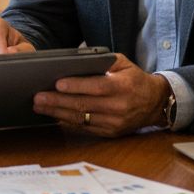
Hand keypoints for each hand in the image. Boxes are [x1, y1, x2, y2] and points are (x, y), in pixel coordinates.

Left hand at [32, 54, 170, 136]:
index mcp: (122, 87)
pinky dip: (68, 122)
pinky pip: (85, 128)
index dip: (76, 86)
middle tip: (38, 97)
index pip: (96, 87)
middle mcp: (118, 107)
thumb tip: (78, 61)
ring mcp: (114, 123)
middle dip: (58, 101)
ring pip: (81, 119)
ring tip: (40, 107)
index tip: (57, 84)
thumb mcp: (124, 63)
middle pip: (84, 105)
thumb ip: (103, 61)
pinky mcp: (110, 133)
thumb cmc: (135, 79)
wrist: (155, 103)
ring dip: (58, 113)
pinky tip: (54, 115)